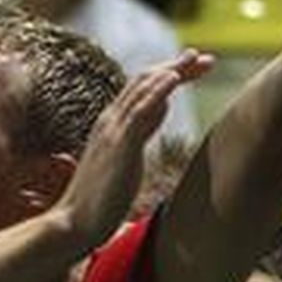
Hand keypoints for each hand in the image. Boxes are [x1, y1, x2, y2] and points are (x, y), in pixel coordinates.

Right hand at [57, 50, 215, 250]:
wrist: (75, 223)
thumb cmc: (99, 200)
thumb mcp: (127, 156)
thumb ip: (142, 130)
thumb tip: (162, 107)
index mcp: (111, 124)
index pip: (142, 89)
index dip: (169, 75)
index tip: (195, 67)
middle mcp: (110, 121)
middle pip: (144, 81)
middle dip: (176, 67)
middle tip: (206, 58)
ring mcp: (113, 131)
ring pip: (142, 90)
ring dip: (172, 71)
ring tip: (197, 58)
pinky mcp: (119, 144)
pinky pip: (139, 110)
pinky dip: (157, 90)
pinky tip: (174, 78)